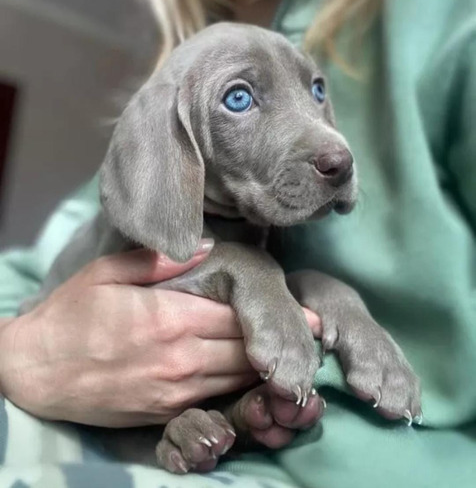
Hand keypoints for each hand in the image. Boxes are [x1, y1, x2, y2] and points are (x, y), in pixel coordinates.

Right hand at [0, 241, 320, 427]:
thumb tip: (205, 246)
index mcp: (171, 318)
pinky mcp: (165, 411)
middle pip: (246, 350)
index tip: (309, 313)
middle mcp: (180, 357)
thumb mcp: (108, 273)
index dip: (276, 316)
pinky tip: (258, 379)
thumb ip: (160, 260)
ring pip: (237, 378)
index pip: (238, 316)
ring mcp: (174, 389)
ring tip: (297, 355)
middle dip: (282, 343)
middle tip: (315, 333)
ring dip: (269, 367)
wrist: (35, 373)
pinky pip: (216, 400)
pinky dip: (242, 389)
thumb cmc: (71, 316)